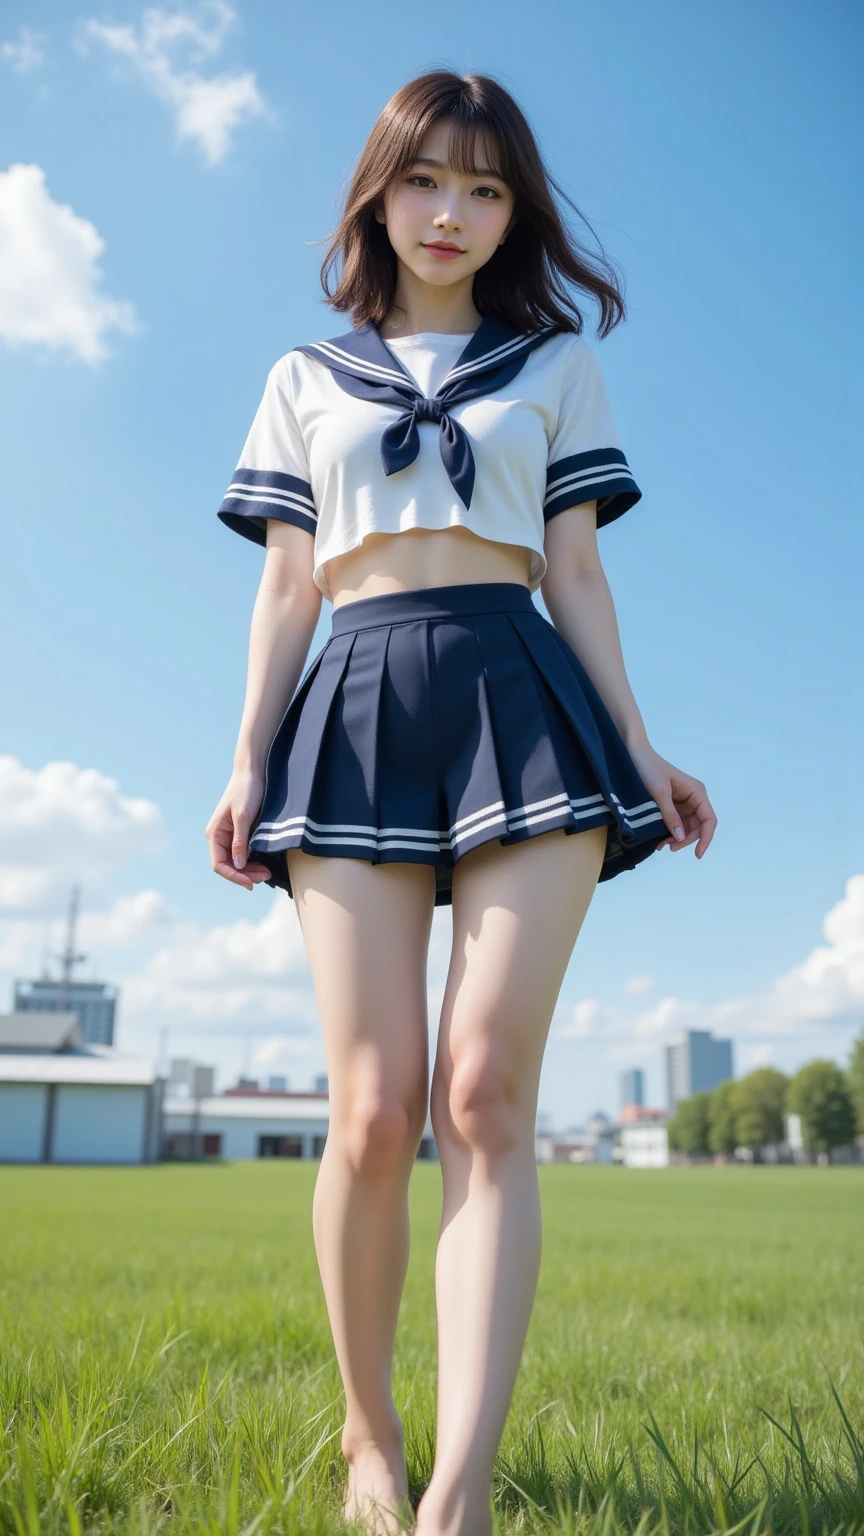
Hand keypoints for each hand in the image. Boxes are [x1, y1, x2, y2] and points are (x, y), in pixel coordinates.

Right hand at [205, 768, 274, 889]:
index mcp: (214, 833)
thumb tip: (237, 865)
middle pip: (228, 865)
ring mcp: (229, 835)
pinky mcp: (240, 832)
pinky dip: (253, 861)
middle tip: (266, 877)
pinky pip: (243, 853)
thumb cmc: (246, 791)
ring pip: (236, 861)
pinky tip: (264, 864)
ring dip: (250, 870)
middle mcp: (219, 837)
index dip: (234, 876)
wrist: (252, 772)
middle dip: (245, 875)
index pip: (219, 864)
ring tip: (267, 873)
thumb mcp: (244, 816)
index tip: (251, 883)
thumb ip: (240, 841)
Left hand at [626, 741, 716, 859]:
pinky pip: (675, 823)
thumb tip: (681, 836)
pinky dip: (669, 833)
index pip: (708, 820)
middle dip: (686, 840)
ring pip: (686, 828)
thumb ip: (670, 815)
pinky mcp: (670, 806)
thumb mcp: (659, 792)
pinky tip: (659, 840)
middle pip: (697, 827)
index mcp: (696, 792)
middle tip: (669, 848)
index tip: (697, 855)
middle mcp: (693, 798)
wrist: (632, 754)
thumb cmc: (648, 768)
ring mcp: (682, 803)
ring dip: (676, 839)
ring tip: (661, 845)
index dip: (706, 838)